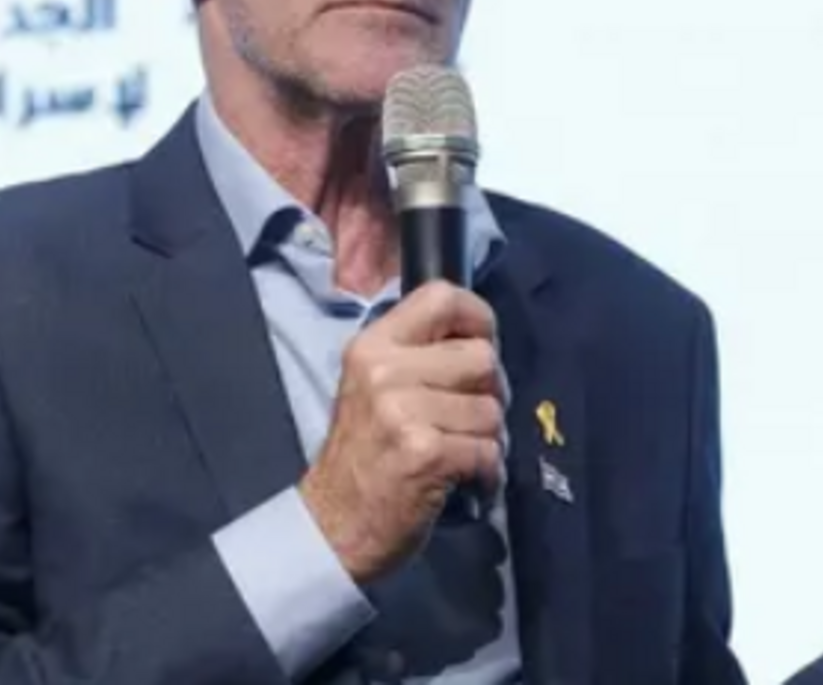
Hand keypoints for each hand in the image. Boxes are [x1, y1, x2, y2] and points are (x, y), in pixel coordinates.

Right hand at [299, 282, 506, 584]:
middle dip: (491, 392)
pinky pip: (488, 451)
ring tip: (462, 454)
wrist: (332, 526)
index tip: (481, 344)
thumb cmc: (362, 457)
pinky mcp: (426, 453)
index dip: (477, 318)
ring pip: (491, 409)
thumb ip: (417, 356)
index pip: (441, 296)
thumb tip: (482, 341)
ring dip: (489, 439)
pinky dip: (487, 473)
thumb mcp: (373, 388)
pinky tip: (466, 482)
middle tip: (471, 418)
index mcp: (372, 346)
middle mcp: (385, 371)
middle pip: (481, 357)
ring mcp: (404, 412)